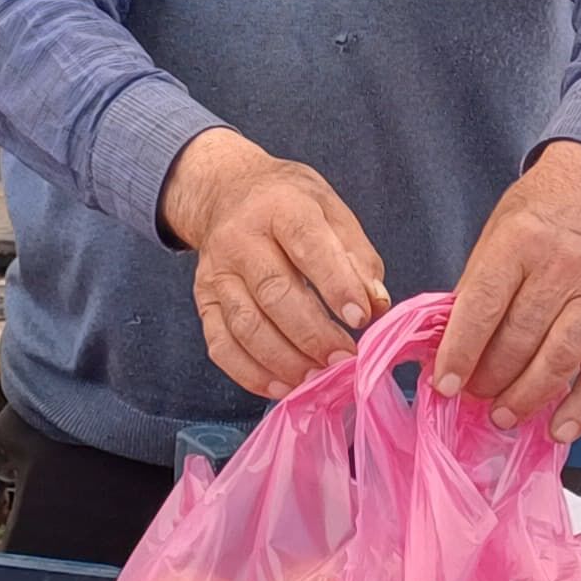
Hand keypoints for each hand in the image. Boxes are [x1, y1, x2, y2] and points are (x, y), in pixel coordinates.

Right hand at [161, 129, 387, 398]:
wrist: (226, 193)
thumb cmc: (289, 205)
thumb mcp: (331, 210)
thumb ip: (358, 257)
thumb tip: (375, 305)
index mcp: (281, 207)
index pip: (308, 245)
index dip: (336, 285)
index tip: (361, 318)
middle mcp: (241, 239)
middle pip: (274, 293)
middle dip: (312, 333)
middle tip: (343, 358)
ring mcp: (217, 273)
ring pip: (246, 325)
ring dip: (284, 360)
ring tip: (316, 377)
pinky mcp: (205, 301)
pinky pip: (221, 345)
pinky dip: (250, 373)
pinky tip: (281, 387)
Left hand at [438, 141, 580, 436]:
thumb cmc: (538, 214)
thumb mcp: (493, 237)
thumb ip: (476, 290)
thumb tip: (451, 350)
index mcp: (520, 242)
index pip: (484, 306)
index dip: (460, 351)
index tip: (443, 383)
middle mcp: (562, 266)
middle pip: (521, 338)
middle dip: (490, 378)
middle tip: (471, 396)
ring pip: (559, 358)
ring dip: (527, 395)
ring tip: (504, 414)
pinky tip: (560, 428)